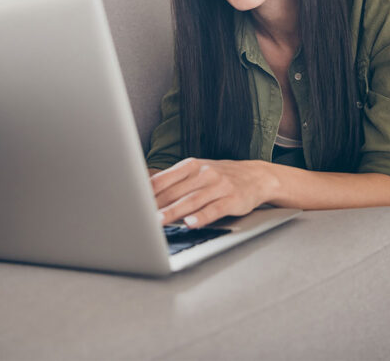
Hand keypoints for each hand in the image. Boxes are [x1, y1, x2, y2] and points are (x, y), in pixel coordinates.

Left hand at [150, 158, 272, 227]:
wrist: (257, 175)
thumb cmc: (220, 176)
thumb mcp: (197, 171)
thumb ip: (174, 181)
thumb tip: (144, 190)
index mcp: (192, 165)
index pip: (164, 178)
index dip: (147, 191)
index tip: (132, 201)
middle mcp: (204, 173)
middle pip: (175, 191)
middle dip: (156, 204)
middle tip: (138, 215)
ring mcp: (219, 186)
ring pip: (192, 200)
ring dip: (173, 211)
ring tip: (158, 221)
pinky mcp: (232, 200)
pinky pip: (214, 209)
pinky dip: (201, 217)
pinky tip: (190, 224)